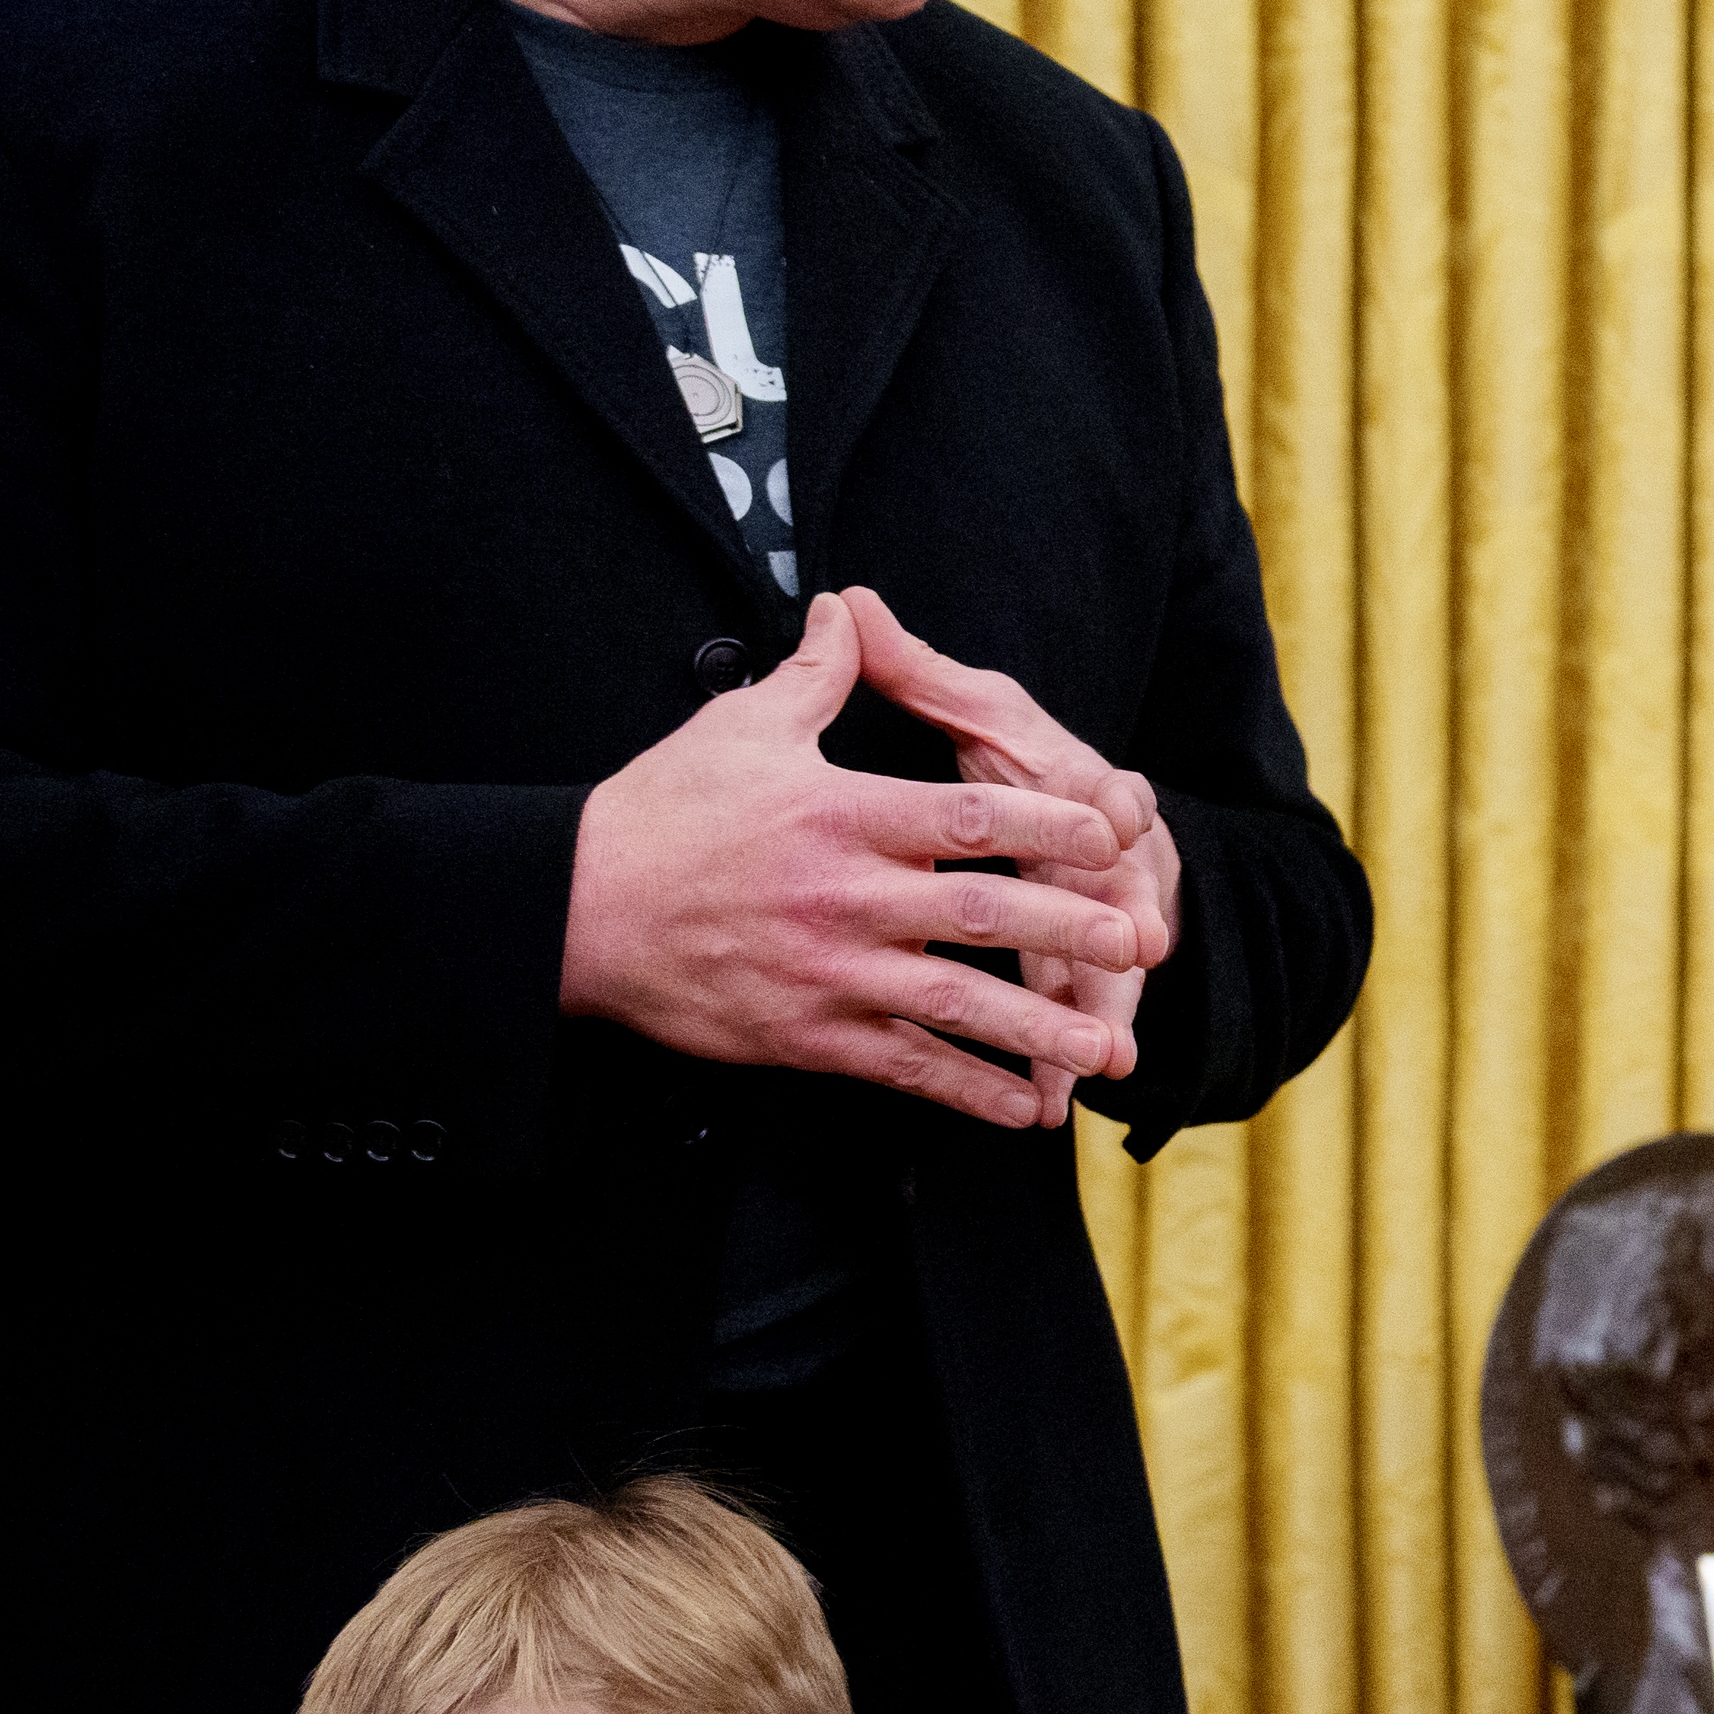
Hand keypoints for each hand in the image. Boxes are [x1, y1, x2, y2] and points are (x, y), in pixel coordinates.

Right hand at [560, 591, 1146, 1127]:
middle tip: (1138, 937)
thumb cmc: (661, 812)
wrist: (575, 910)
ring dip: (1038, 1028)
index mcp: (841, 815)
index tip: (1114, 831)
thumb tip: (849, 607)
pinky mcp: (806, 1037)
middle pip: (979, 911)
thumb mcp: (741, 725)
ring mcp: (829, 975)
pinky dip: (967, 1090)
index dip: (1049, 823)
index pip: (967, 816)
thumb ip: (816, 674)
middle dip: (1066, 926)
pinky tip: (1024, 1106)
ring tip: (1109, 1047)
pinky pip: (902, 1069)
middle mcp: (845, 898)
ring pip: (953, 1005)